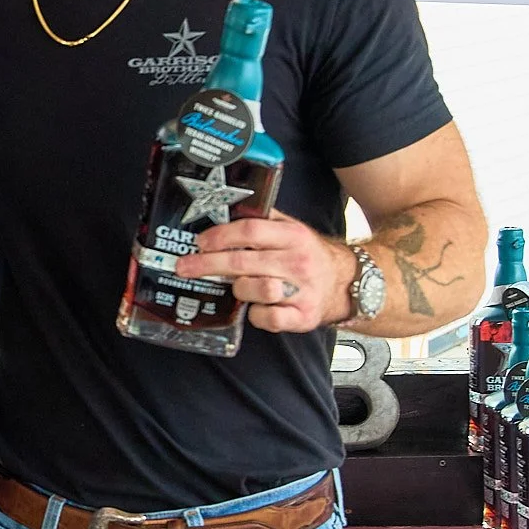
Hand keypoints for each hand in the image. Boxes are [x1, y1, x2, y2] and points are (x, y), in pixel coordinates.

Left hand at [172, 211, 353, 333]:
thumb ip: (263, 220)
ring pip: (253, 289)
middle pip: (243, 261)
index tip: (200, 242)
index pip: (250, 230)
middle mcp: (298, 262)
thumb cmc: (308, 254)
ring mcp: (302, 291)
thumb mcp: (291, 229)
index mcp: (293, 235)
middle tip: (185, 267)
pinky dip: (256, 315)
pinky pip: (267, 318)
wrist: (344, 283)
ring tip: (238, 287)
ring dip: (238, 289)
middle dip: (207, 264)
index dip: (220, 236)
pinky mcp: (303, 317)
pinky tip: (256, 308)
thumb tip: (223, 210)